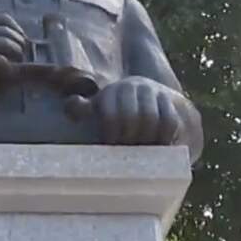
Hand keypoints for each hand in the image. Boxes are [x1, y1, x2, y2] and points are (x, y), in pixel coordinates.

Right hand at [0, 13, 26, 82]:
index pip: (4, 19)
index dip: (17, 33)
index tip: (18, 47)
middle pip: (11, 33)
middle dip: (20, 48)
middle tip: (18, 63)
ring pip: (8, 45)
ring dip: (15, 58)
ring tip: (12, 71)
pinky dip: (5, 68)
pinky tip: (2, 76)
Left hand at [65, 76, 193, 144]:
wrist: (159, 102)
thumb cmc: (120, 111)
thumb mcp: (100, 107)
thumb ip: (83, 108)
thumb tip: (71, 103)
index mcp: (110, 92)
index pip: (110, 115)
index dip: (111, 135)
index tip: (113, 147)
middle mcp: (130, 86)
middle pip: (131, 118)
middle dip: (130, 138)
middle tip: (128, 153)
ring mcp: (151, 91)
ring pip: (150, 119)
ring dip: (147, 139)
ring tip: (143, 152)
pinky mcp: (170, 99)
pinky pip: (168, 121)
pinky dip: (163, 137)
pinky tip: (159, 147)